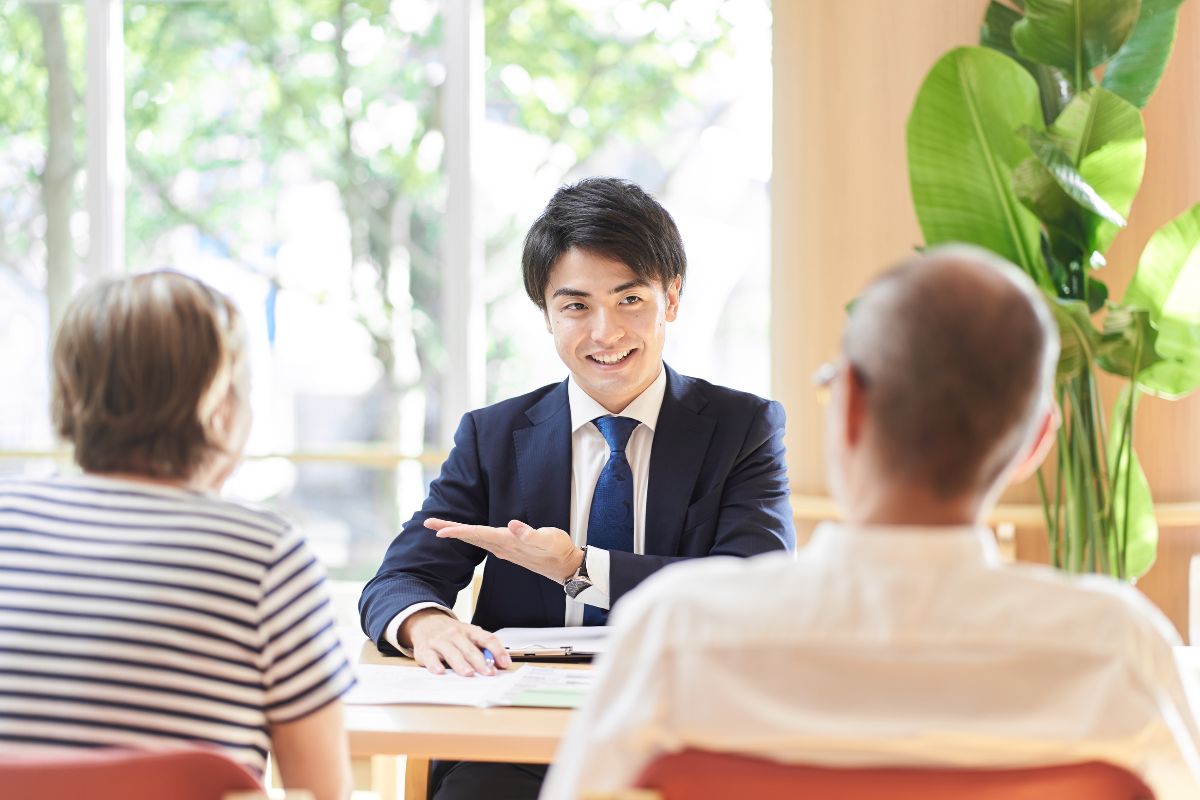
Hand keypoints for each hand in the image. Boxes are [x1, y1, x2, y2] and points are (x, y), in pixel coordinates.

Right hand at [401, 608, 511, 676]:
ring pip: (452, 653)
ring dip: (461, 664)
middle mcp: (455, 635)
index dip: (498, 651)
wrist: (425, 621)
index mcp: (470, 631)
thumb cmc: (451, 633)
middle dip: (480, 661)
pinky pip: (431, 658)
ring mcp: (440, 641)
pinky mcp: (425, 650)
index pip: (487, 639)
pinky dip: (435, 665)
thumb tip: (499, 664)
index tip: (505, 663)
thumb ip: (482, 648)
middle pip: (470, 648)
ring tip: (469, 673)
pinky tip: (440, 671)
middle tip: (488, 673)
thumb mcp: (468, 635)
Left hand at [427, 518, 584, 583]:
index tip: (439, 531)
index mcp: (508, 542)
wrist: (566, 567)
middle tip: (428, 523)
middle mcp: (502, 547)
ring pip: (475, 539)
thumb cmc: (558, 550)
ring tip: (441, 528)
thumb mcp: (548, 539)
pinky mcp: (509, 549)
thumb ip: (530, 534)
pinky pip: (483, 541)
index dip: (458, 532)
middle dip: (449, 530)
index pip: (478, 534)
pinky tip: (467, 534)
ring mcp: (504, 549)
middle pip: (470, 537)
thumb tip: (514, 526)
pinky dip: (470, 535)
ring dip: (457, 533)